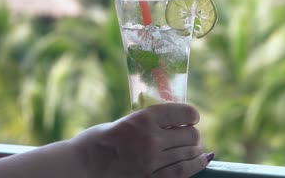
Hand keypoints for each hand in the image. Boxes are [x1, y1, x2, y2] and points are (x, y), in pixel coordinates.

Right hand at [70, 103, 210, 177]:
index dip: (191, 115)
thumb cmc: (99, 140)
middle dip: (192, 133)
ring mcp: (152, 162)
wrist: (81, 166)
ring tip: (194, 148)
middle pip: (190, 134)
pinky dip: (196, 165)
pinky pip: (183, 172)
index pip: (183, 113)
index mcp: (144, 118)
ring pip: (189, 153)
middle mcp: (151, 139)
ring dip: (195, 149)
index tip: (191, 117)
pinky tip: (202, 160)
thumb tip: (174, 122)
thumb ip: (150, 121)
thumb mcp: (126, 121)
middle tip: (188, 135)